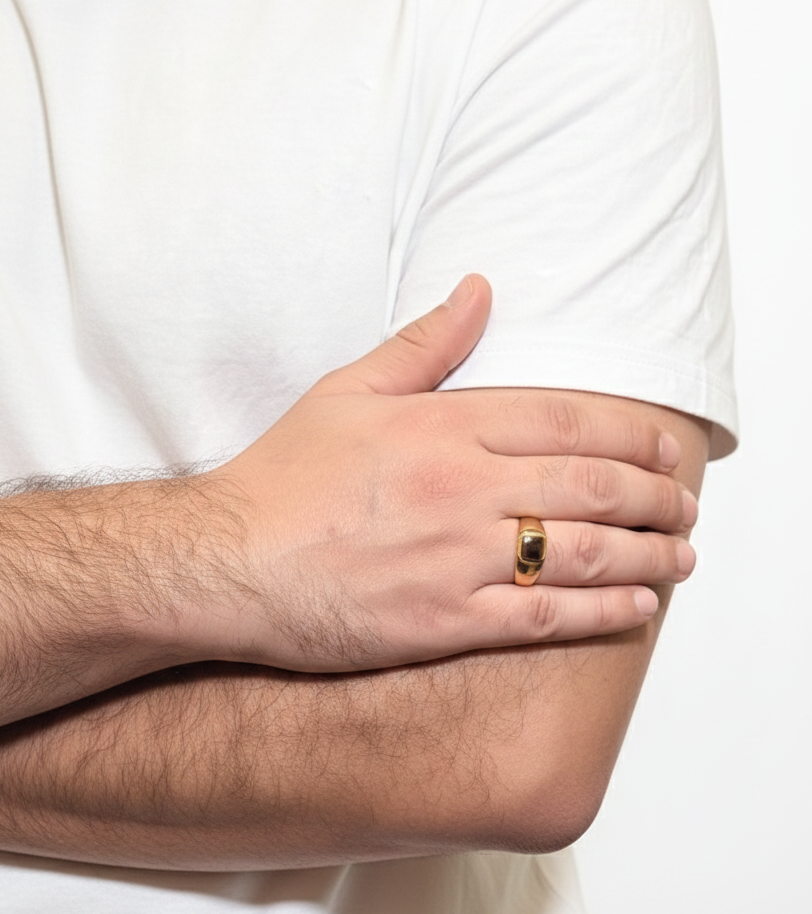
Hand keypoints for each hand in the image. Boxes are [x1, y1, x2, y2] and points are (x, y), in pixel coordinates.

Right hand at [183, 275, 695, 670]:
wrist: (226, 561)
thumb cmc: (282, 478)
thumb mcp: (349, 391)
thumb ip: (425, 343)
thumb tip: (480, 290)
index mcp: (444, 428)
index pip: (567, 424)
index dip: (633, 437)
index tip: (667, 449)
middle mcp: (463, 490)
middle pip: (592, 487)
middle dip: (658, 496)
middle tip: (686, 505)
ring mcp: (458, 560)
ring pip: (583, 552)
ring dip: (648, 554)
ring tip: (681, 555)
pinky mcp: (445, 623)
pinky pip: (544, 618)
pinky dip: (602, 611)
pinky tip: (637, 606)